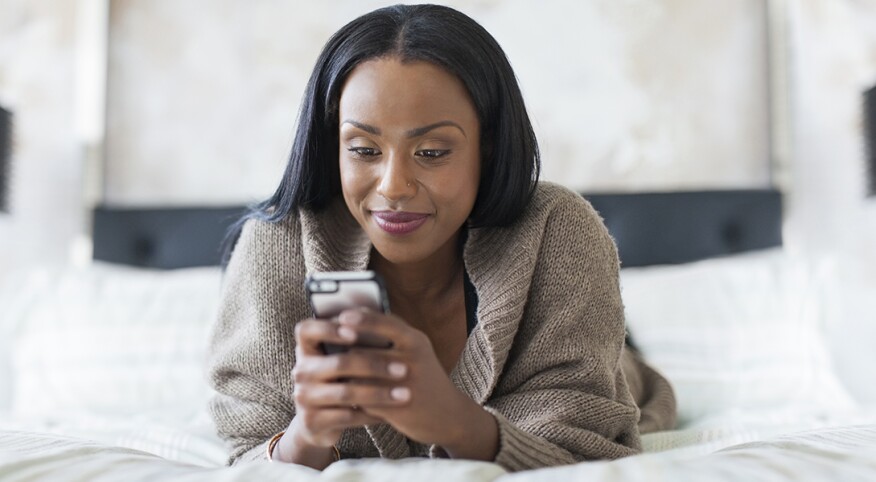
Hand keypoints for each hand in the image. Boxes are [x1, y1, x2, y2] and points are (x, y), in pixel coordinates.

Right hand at [289, 317, 407, 448]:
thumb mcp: (339, 358)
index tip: (355, 332)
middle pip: (339, 363)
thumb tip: (379, 317)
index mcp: (307, 348)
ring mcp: (304, 397)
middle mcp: (301, 371)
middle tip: (404, 369)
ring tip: (405, 394)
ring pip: (347, 392)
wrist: (317, 422)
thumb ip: (353, 338)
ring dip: (380, 393)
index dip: (328, 329)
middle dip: (375, 366)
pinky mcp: (312, 421)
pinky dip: (372, 414)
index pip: (307, 330)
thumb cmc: (337, 379)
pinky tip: (390, 413)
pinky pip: (348, 416)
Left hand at [334, 309, 496, 456]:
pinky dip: (355, 397)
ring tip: (333, 374)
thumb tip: (354, 320)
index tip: (340, 317)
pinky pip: (366, 398)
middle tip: (326, 349)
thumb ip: (392, 336)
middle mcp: (413, 359)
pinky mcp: (398, 407)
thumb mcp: (416, 350)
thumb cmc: (424, 377)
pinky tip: (347, 396)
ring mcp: (406, 384)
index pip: (386, 322)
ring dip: (347, 376)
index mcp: (416, 341)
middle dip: (345, 351)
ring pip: (363, 376)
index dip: (362, 319)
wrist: (449, 415)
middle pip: (368, 350)